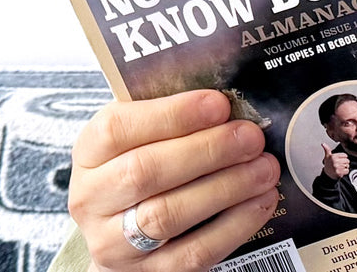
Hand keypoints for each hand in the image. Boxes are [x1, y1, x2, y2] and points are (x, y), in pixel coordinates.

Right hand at [69, 90, 280, 271]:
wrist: (125, 226)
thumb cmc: (144, 163)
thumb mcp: (146, 133)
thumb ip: (177, 118)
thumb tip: (232, 103)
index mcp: (91, 152)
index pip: (118, 129)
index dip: (173, 115)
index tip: (219, 104)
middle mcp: (92, 198)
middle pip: (145, 172)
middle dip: (208, 150)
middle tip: (251, 137)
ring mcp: (113, 242)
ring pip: (167, 215)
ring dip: (226, 187)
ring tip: (264, 168)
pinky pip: (192, 253)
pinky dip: (234, 226)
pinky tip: (261, 202)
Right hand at [321, 143, 350, 180]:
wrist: (326, 174)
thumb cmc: (328, 164)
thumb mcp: (327, 156)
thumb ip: (326, 149)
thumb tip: (323, 143)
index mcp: (334, 156)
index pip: (345, 155)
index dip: (344, 157)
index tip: (340, 159)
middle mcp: (335, 161)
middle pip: (347, 160)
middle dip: (345, 162)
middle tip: (340, 164)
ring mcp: (337, 167)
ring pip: (347, 165)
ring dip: (345, 167)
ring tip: (340, 167)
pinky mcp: (339, 172)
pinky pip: (347, 171)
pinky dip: (345, 171)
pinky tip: (341, 171)